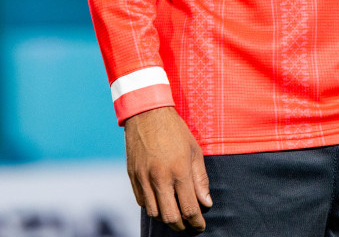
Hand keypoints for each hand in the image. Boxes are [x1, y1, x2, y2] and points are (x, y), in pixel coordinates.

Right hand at [124, 106, 210, 231]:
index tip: (200, 226)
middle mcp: (159, 178)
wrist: (147, 113)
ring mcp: (143, 178)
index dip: (196, 222)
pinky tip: (160, 200)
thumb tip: (206, 203)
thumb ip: (200, 179)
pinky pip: (141, 201)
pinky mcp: (132, 176)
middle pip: (170, 217)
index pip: (189, 209)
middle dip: (182, 226)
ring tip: (175, 213)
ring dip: (166, 217)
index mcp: (179, 171)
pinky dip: (152, 206)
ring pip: (154, 212)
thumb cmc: (175, 130)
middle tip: (188, 225)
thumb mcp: (194, 151)